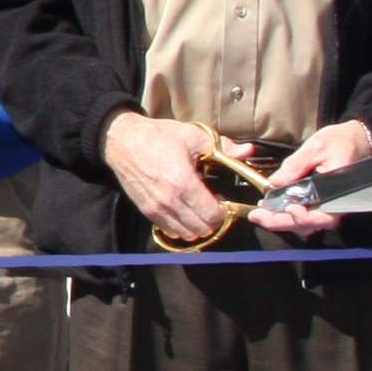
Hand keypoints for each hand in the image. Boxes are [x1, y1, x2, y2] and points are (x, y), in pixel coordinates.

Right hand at [102, 112, 239, 246]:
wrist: (123, 141)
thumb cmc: (159, 136)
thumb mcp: (194, 136)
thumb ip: (224, 148)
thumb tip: (248, 152)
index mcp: (184, 183)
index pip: (212, 215)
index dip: (223, 211)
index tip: (222, 200)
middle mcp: (170, 201)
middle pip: (202, 229)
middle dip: (212, 220)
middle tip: (213, 205)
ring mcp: (156, 208)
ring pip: (186, 234)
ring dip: (197, 225)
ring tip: (198, 209)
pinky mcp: (146, 211)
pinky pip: (169, 230)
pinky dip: (180, 226)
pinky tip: (183, 211)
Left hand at [248, 117, 371, 238]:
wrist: (355, 138)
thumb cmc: (340, 141)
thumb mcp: (316, 147)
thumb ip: (296, 165)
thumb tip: (275, 182)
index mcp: (339, 192)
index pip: (322, 216)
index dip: (304, 218)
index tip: (289, 209)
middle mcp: (335, 204)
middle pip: (308, 224)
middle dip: (281, 222)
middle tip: (257, 217)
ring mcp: (327, 206)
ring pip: (304, 222)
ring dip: (280, 221)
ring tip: (258, 214)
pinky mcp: (319, 203)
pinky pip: (303, 214)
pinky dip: (285, 214)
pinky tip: (268, 208)